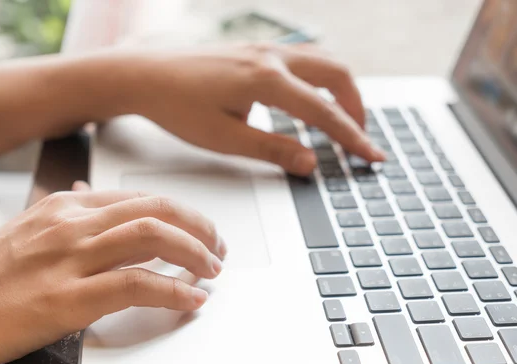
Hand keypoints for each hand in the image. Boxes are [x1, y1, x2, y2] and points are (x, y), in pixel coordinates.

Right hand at [0, 189, 225, 363]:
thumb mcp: (27, 233)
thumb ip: (66, 216)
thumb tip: (88, 197)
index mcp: (65, 209)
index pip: (141, 199)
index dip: (182, 214)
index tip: (200, 230)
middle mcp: (71, 225)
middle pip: (156, 210)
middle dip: (199, 227)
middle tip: (218, 248)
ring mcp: (68, 259)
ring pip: (153, 238)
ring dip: (195, 253)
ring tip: (213, 269)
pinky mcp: (65, 300)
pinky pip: (135, 285)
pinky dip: (173, 291)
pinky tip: (191, 299)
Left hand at [113, 43, 384, 175]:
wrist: (143, 74)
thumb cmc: (177, 106)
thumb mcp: (225, 139)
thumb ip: (273, 149)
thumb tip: (311, 163)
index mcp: (267, 80)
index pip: (325, 112)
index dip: (353, 137)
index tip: (372, 156)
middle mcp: (272, 56)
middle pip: (337, 75)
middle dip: (356, 108)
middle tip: (359, 139)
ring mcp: (264, 47)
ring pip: (322, 61)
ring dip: (340, 90)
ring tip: (341, 121)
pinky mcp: (255, 48)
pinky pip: (302, 58)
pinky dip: (319, 80)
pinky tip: (310, 99)